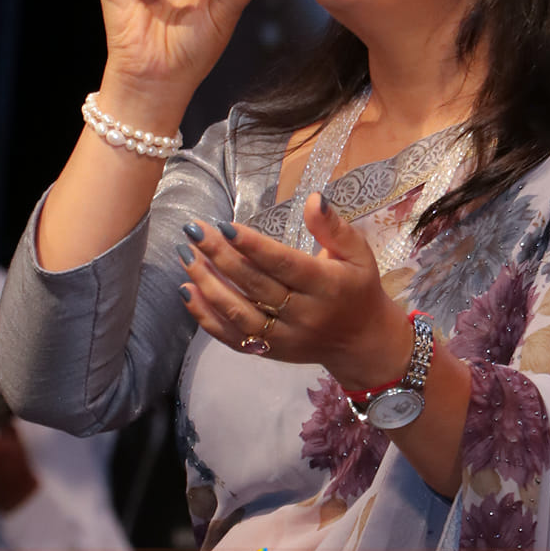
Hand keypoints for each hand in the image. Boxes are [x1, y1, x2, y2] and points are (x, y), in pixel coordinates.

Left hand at [176, 193, 414, 392]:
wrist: (362, 342)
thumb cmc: (358, 288)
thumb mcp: (358, 253)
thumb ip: (334, 227)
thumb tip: (313, 198)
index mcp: (326, 286)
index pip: (284, 264)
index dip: (253, 246)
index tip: (224, 225)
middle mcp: (303, 314)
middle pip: (255, 286)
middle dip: (220, 257)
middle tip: (194, 232)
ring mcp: (284, 337)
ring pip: (239, 313)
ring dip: (208, 285)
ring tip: (187, 257)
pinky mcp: (269, 352)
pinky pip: (232, 338)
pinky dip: (206, 317)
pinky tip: (187, 292)